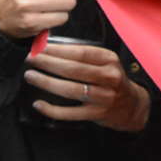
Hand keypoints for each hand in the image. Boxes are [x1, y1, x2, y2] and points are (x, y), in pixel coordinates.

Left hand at [23, 41, 149, 132]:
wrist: (131, 106)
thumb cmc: (112, 80)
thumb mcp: (107, 63)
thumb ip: (86, 56)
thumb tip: (52, 48)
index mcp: (110, 60)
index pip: (81, 52)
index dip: (58, 49)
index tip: (40, 46)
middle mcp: (109, 77)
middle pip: (73, 69)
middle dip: (47, 63)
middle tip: (29, 58)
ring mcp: (104, 97)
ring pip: (70, 89)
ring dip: (46, 82)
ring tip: (30, 76)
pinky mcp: (97, 114)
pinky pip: (70, 113)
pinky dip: (52, 110)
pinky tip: (39, 104)